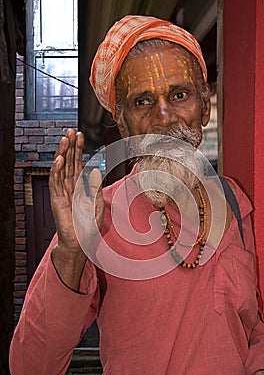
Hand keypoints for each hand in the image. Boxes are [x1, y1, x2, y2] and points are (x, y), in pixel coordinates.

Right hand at [49, 129, 103, 289]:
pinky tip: (59, 159)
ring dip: (62, 153)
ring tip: (64, 139)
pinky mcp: (57, 200)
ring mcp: (61, 193)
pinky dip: (57, 170)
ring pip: (61, 169)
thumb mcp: (96, 204)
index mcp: (78, 187)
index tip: (80, 135)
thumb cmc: (88, 226)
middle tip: (71, 130)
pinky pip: (56, 183)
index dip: (78, 150)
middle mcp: (69, 187)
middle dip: (70, 146)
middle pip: (69, 162)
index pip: (77, 163)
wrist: (80, 243)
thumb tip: (94, 169)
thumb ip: (95, 187)